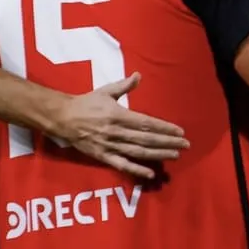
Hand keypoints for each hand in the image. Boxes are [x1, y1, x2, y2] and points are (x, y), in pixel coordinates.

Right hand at [56, 73, 189, 178]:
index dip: (164, 128)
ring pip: (138, 152)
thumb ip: (124, 86)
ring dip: (158, 155)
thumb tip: (139, 75)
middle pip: (146, 139)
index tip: (179, 131)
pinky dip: (136, 170)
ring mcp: (110, 146)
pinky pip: (122, 165)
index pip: (146, 123)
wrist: (62, 118)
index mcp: (118, 115)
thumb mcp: (105, 91)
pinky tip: (150, 173)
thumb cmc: (86, 103)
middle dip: (168, 142)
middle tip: (185, 144)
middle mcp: (116, 132)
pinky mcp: (103, 156)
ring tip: (175, 155)